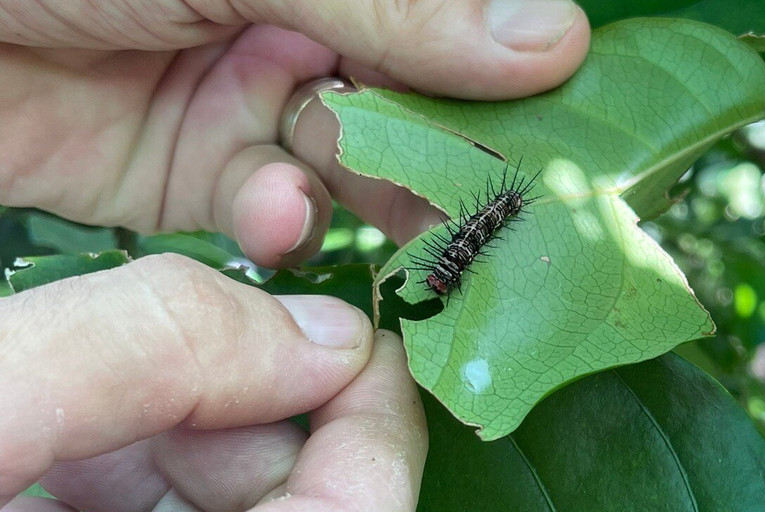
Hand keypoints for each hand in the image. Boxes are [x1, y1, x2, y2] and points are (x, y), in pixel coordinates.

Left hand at [0, 0, 589, 265]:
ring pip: (348, 165)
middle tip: (481, 213)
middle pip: (410, 101)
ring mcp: (247, 96)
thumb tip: (556, 37)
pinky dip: (278, 223)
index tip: (553, 139)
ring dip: (360, 194)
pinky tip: (271, 215)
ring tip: (365, 214)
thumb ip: (399, 9)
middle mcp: (301, 20)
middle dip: (438, 155)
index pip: (449, 23)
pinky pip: (267, 211)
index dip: (503, 77)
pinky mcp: (194, 172)